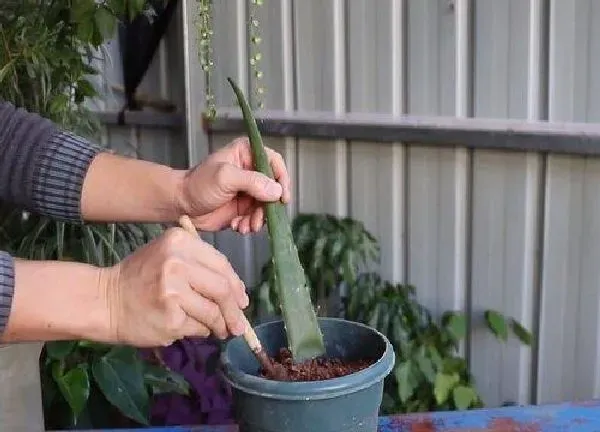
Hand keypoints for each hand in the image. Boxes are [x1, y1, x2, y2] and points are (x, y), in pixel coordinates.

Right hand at [105, 227, 248, 346]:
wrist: (103, 301)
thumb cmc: (139, 278)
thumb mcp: (167, 256)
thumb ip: (201, 267)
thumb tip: (238, 294)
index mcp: (180, 242)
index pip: (222, 265)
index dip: (236, 286)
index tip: (241, 300)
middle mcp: (177, 262)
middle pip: (222, 289)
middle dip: (234, 310)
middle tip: (238, 324)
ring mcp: (174, 291)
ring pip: (213, 312)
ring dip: (220, 325)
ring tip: (218, 330)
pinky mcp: (170, 317)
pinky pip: (199, 327)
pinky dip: (201, 331)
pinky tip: (190, 329)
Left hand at [176, 137, 290, 232]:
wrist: (180, 205)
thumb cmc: (199, 184)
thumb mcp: (226, 177)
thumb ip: (253, 182)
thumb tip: (277, 191)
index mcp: (247, 154)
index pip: (274, 163)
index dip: (282, 180)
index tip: (283, 198)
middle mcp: (251, 171)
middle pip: (273, 189)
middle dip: (267, 207)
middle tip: (258, 220)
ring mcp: (248, 191)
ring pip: (266, 206)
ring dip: (258, 219)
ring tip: (246, 227)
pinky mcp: (243, 208)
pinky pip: (256, 217)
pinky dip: (249, 225)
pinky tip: (238, 227)